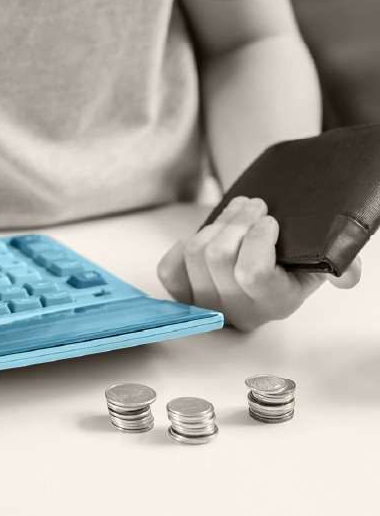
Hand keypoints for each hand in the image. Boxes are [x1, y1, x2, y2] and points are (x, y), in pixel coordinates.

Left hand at [157, 196, 360, 330]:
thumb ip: (340, 266)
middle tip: (253, 205)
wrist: (263, 269)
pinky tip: (207, 236)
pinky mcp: (181, 294)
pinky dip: (183, 245)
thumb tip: (347, 275)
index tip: (270, 221)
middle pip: (219, 256)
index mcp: (274, 304)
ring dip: (216, 223)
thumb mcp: (318, 262)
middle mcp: (237, 310)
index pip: (252, 273)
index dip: (257, 238)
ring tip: (236, 210)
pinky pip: (169, 268)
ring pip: (196, 252)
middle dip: (236, 220)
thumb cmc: (289, 262)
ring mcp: (206, 304)